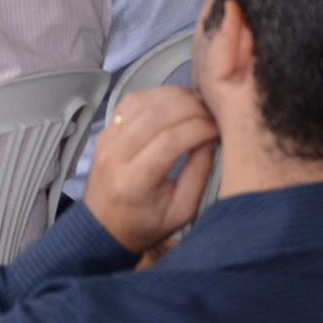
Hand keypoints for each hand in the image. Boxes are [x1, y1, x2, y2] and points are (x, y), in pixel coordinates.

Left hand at [82, 85, 219, 255]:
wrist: (104, 227)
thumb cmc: (142, 224)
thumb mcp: (181, 211)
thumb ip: (199, 173)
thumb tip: (211, 138)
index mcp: (134, 182)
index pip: (170, 140)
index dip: (200, 127)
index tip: (217, 128)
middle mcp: (115, 156)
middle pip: (156, 116)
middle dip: (192, 108)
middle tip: (211, 114)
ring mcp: (107, 140)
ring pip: (143, 101)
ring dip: (175, 97)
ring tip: (197, 107)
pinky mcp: (106, 130)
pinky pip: (131, 101)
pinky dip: (156, 95)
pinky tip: (174, 103)